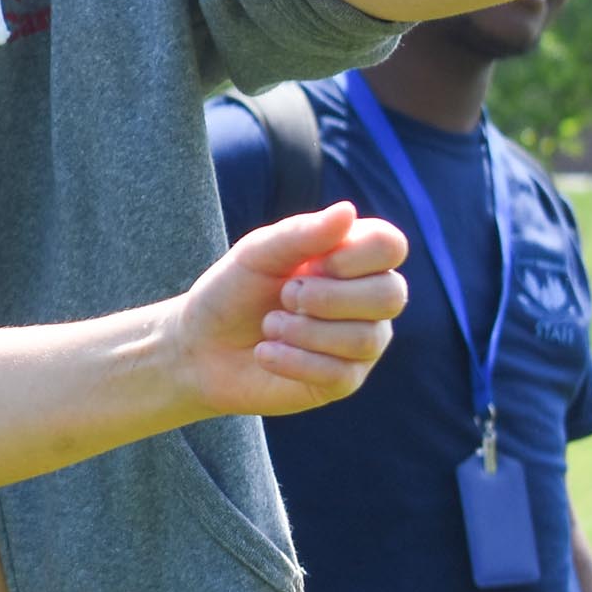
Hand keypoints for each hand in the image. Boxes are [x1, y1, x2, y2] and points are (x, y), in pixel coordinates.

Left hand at [170, 202, 408, 417]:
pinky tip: (266, 352)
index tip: (310, 263)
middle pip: (390, 294)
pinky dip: (291, 360)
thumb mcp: (257, 254)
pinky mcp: (345, 381)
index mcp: (353, 259)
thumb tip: (348, 210)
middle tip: (285, 296)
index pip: (390, 246)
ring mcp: (362, 342)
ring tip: (269, 326)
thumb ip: (301, 232)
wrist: (200, 347)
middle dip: (325, 296)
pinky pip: (339, 373)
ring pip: (365, 338)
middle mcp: (368, 300)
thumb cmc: (233, 291)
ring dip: (301, 331)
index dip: (352, 256)